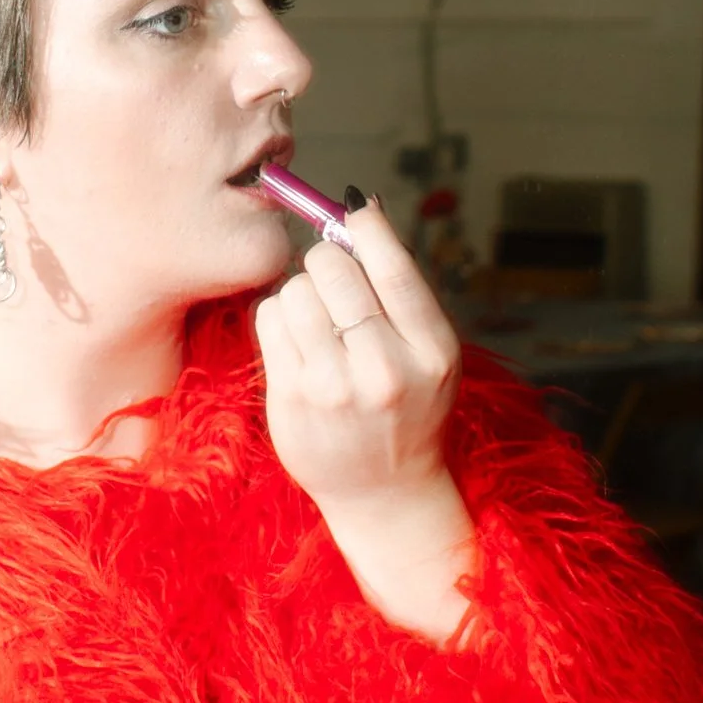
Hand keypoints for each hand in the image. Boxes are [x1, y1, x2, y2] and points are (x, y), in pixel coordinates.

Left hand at [254, 194, 475, 639]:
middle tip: (331, 282)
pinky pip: (269, 320)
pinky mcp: (291, 399)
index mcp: (432, 350)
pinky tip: (298, 344)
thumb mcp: (429, 354)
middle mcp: (385, 369)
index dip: (365, 227)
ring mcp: (334, 388)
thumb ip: (400, 290)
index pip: (391, 265)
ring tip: (318, 323)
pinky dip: (279, 319)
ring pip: (294, 291)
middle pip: (331, 268)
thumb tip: (362, 207)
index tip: (353, 216)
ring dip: (300, 294)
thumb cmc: (407, 409)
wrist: (387, 494)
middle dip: (327, 264)